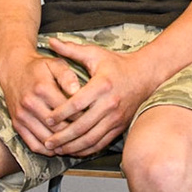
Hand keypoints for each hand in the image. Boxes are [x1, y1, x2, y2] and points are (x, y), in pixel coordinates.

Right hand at [0, 51, 82, 155]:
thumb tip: (77, 90)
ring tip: (76, 143)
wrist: (13, 69)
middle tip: (87, 134)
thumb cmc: (39, 67)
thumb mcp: (55, 64)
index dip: (82, 116)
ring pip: (46, 138)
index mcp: (42, 88)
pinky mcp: (16, 124)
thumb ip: (67, 76)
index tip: (93, 118)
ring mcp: (22, 116)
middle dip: (74, 132)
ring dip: (62, 144)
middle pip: (58, 127)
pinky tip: (59, 148)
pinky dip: (47, 150)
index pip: (67, 109)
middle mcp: (30, 103)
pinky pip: (33, 144)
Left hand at [40, 38, 159, 157]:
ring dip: (72, 147)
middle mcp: (110, 104)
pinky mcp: (119, 127)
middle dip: (62, 136)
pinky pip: (101, 143)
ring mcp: (116, 118)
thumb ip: (71, 49)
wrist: (144, 75)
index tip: (47, 119)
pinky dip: (86, 150)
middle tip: (47, 141)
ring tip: (56, 149)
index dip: (60, 113)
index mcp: (102, 85)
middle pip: (82, 126)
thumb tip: (51, 40)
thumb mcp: (95, 54)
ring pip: (91, 138)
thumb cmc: (116, 64)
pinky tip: (73, 151)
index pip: (77, 104)